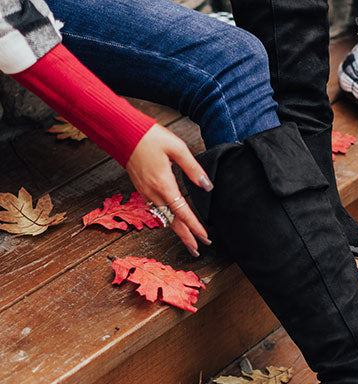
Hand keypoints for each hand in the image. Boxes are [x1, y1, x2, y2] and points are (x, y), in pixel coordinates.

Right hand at [126, 124, 212, 256]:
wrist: (124, 134)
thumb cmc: (150, 137)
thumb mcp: (177, 148)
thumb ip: (193, 168)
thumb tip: (207, 186)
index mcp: (164, 184)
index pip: (182, 212)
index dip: (195, 226)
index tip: (205, 237)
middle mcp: (153, 192)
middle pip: (172, 222)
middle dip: (186, 237)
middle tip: (199, 249)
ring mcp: (146, 192)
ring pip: (164, 218)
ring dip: (177, 231)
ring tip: (190, 242)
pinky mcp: (142, 189)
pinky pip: (157, 210)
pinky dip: (167, 220)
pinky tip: (174, 223)